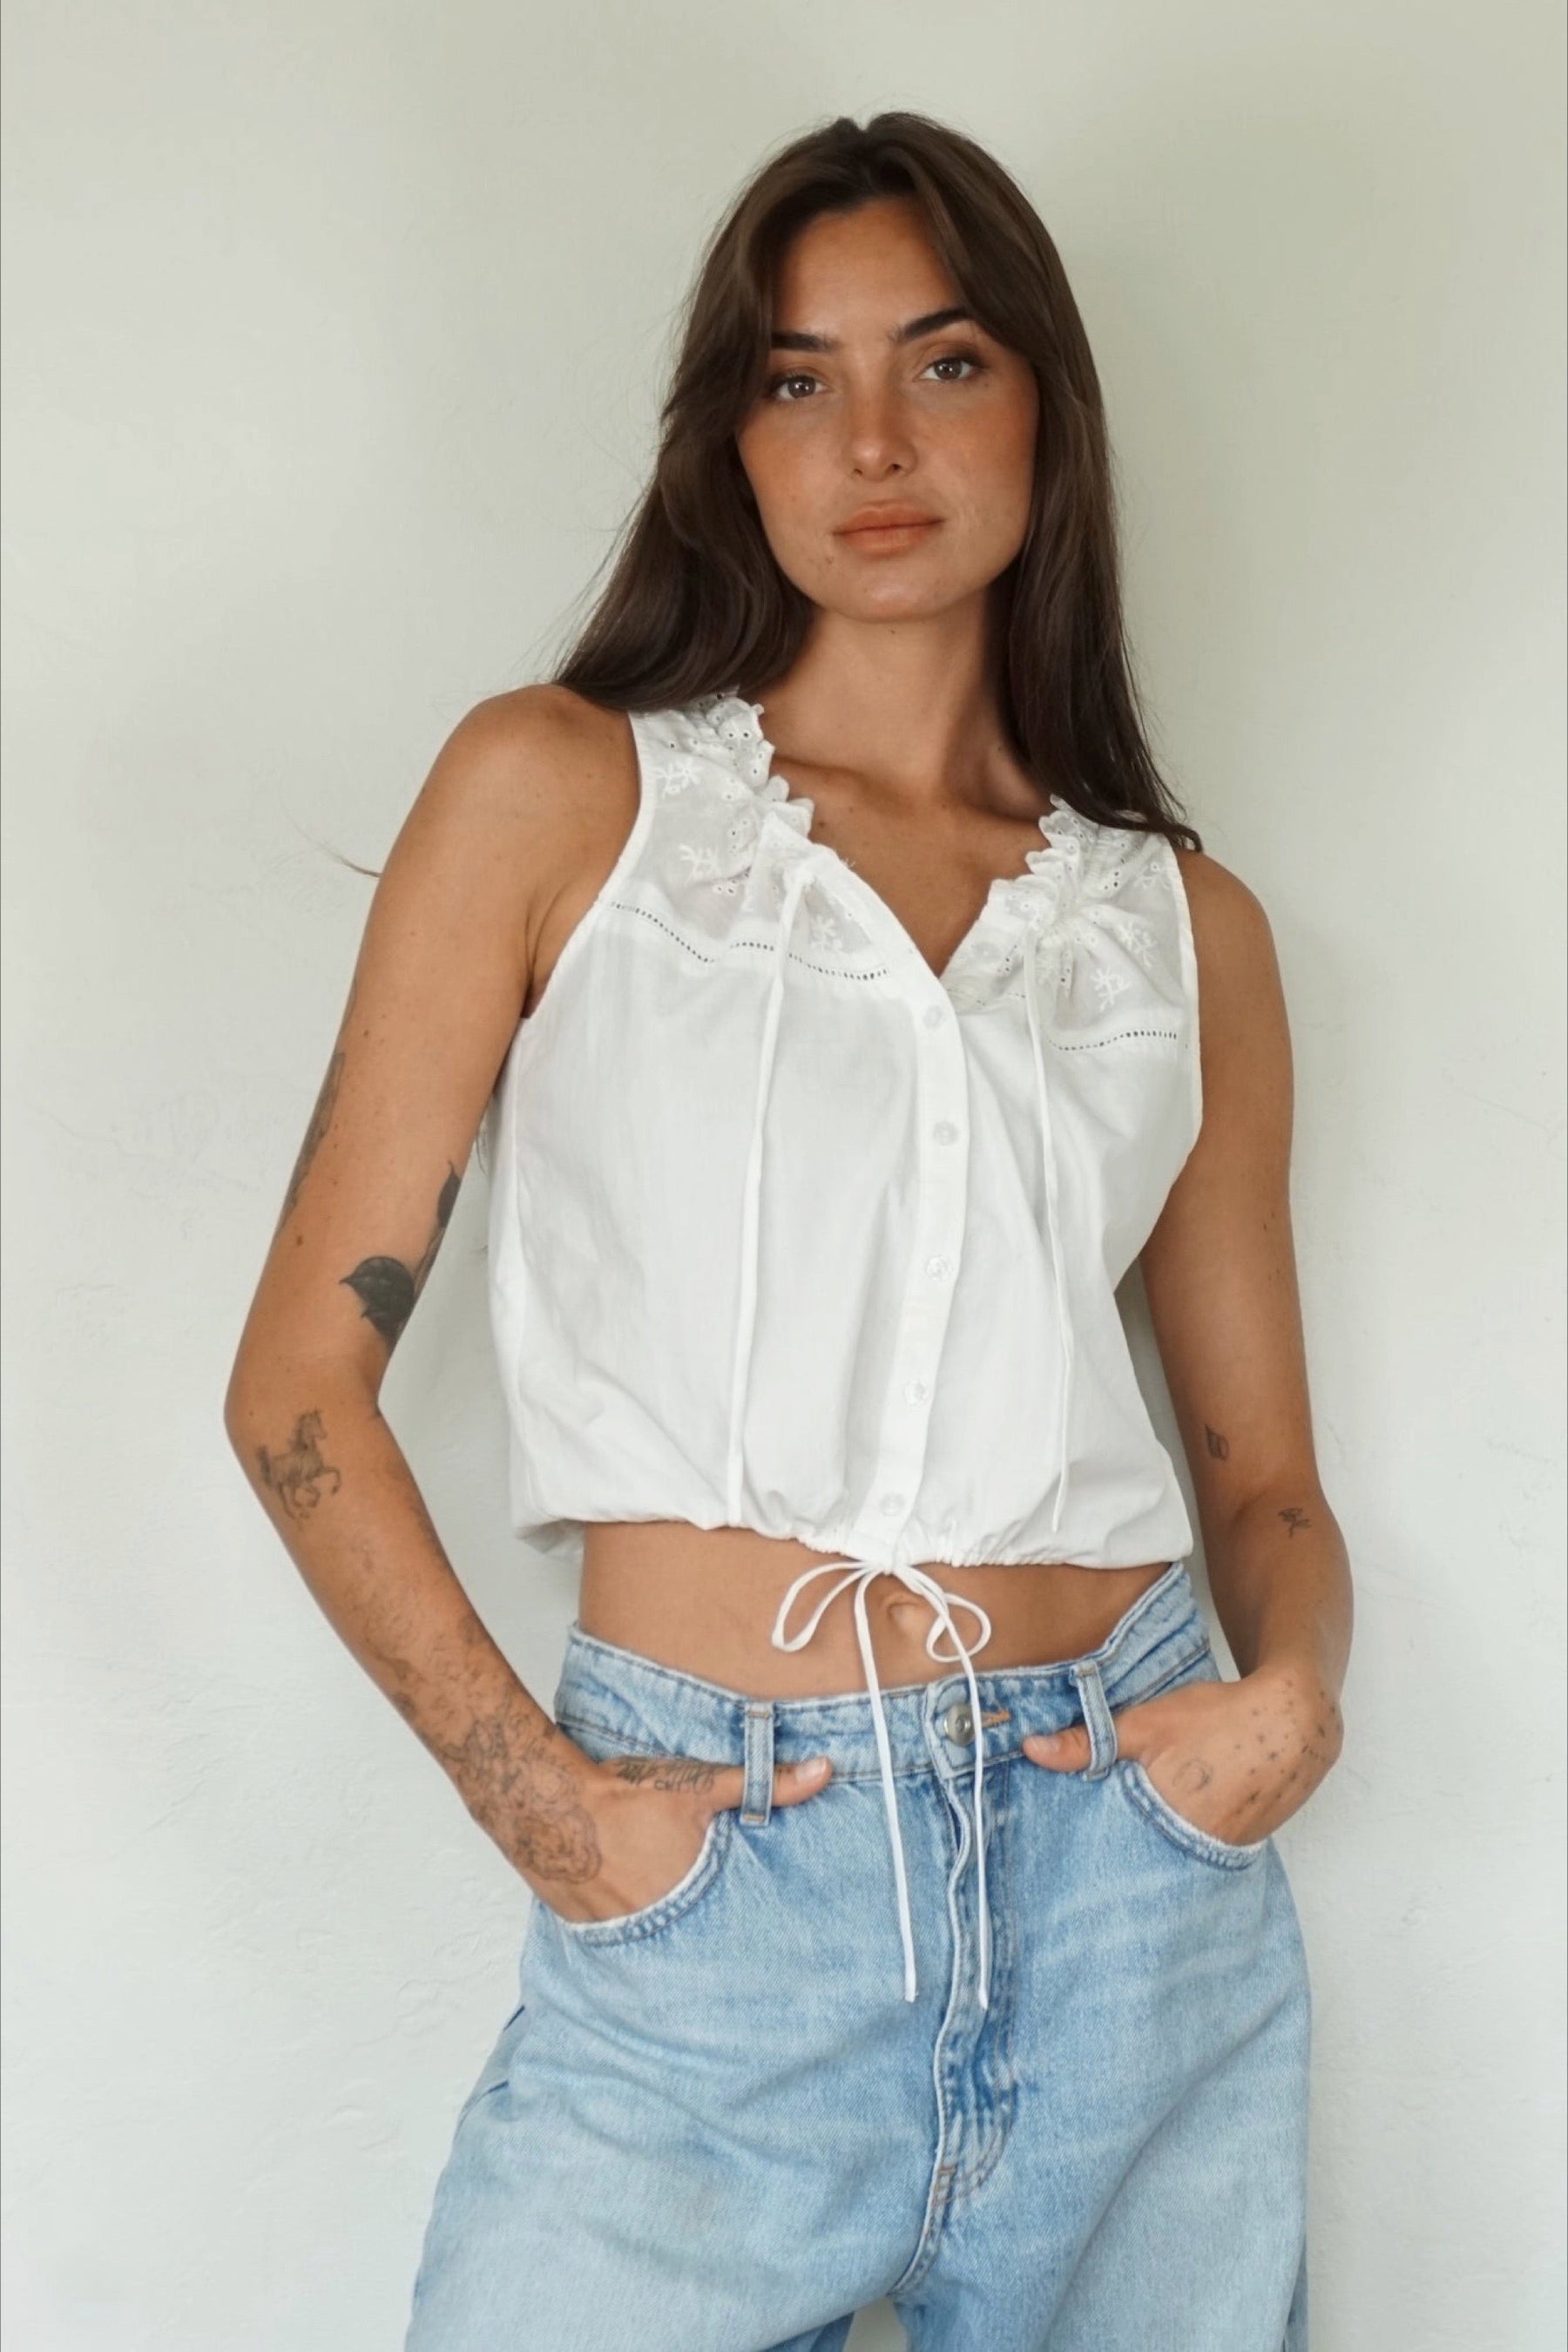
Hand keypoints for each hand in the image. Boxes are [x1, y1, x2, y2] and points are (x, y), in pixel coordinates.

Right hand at [512, 1733, 833, 1926]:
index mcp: (693, 1893)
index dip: (748, 1937)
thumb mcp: (700, 1785)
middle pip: (694, 1940)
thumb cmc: (624, 1795)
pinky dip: (629, 1932)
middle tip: (722, 1950)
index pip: (734, 1929)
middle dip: (707, 1941)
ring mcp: (620, 1931)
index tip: (766, 1953)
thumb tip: (825, 1771)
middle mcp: (659, 1921)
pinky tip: (631, 1921)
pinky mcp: (589, 1930)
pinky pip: (619, 1941)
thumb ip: (764, 1783)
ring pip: (655, 1944)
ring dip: (666, 1937)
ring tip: (675, 1938)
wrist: (547, 1804)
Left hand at [1022, 1663, 1342, 1846]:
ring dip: (1152, 1847)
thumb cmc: (1220, 1719)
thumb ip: (1089, 1743)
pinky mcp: (1242, 1845)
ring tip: (1129, 1836)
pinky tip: (1173, 1820)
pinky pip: (1200, 1850)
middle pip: (1143, 1861)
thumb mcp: (1146, 1724)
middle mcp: (1197, 1849)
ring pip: (1172, 1856)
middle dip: (1118, 1858)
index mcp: (1168, 1823)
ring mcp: (1224, 1851)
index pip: (1114, 1857)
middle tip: (1090, 1858)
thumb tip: (1031, 1749)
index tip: (1066, 1863)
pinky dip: (1182, 1838)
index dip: (1089, 1859)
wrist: (1297, 1720)